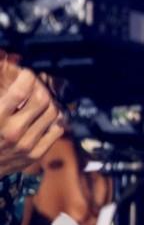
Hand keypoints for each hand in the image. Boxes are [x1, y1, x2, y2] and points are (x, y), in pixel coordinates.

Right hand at [0, 58, 63, 175]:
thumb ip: (0, 95)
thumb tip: (11, 70)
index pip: (20, 92)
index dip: (27, 77)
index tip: (26, 73)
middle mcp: (13, 132)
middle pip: (42, 100)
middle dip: (41, 87)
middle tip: (37, 83)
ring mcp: (28, 144)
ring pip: (53, 113)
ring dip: (50, 101)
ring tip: (42, 97)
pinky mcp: (37, 153)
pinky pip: (57, 129)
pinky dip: (55, 118)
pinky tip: (46, 114)